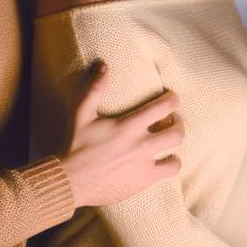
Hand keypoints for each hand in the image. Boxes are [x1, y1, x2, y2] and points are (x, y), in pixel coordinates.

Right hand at [61, 62, 183, 207]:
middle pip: (177, 129)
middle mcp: (141, 144)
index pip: (164, 106)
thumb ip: (95, 89)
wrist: (69, 181)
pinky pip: (171, 170)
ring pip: (176, 148)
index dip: (173, 99)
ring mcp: (145, 163)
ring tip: (169, 138)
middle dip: (176, 121)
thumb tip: (104, 65)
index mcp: (129, 126)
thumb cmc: (75, 145)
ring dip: (175, 141)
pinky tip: (166, 160)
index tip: (171, 98)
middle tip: (170, 120)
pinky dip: (172, 163)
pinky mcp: (145, 179)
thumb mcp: (81, 114)